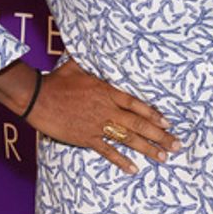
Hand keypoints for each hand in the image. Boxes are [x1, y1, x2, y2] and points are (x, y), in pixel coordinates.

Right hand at [0, 57, 179, 172]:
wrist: (35, 97)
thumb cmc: (55, 81)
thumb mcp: (76, 66)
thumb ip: (89, 62)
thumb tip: (92, 45)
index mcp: (107, 91)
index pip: (137, 104)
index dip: (154, 114)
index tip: (168, 123)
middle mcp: (107, 109)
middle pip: (139, 123)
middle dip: (160, 135)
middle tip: (177, 144)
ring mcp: (97, 125)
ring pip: (128, 138)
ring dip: (148, 148)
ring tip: (164, 157)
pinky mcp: (85, 137)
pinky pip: (107, 151)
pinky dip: (121, 160)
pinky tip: (133, 169)